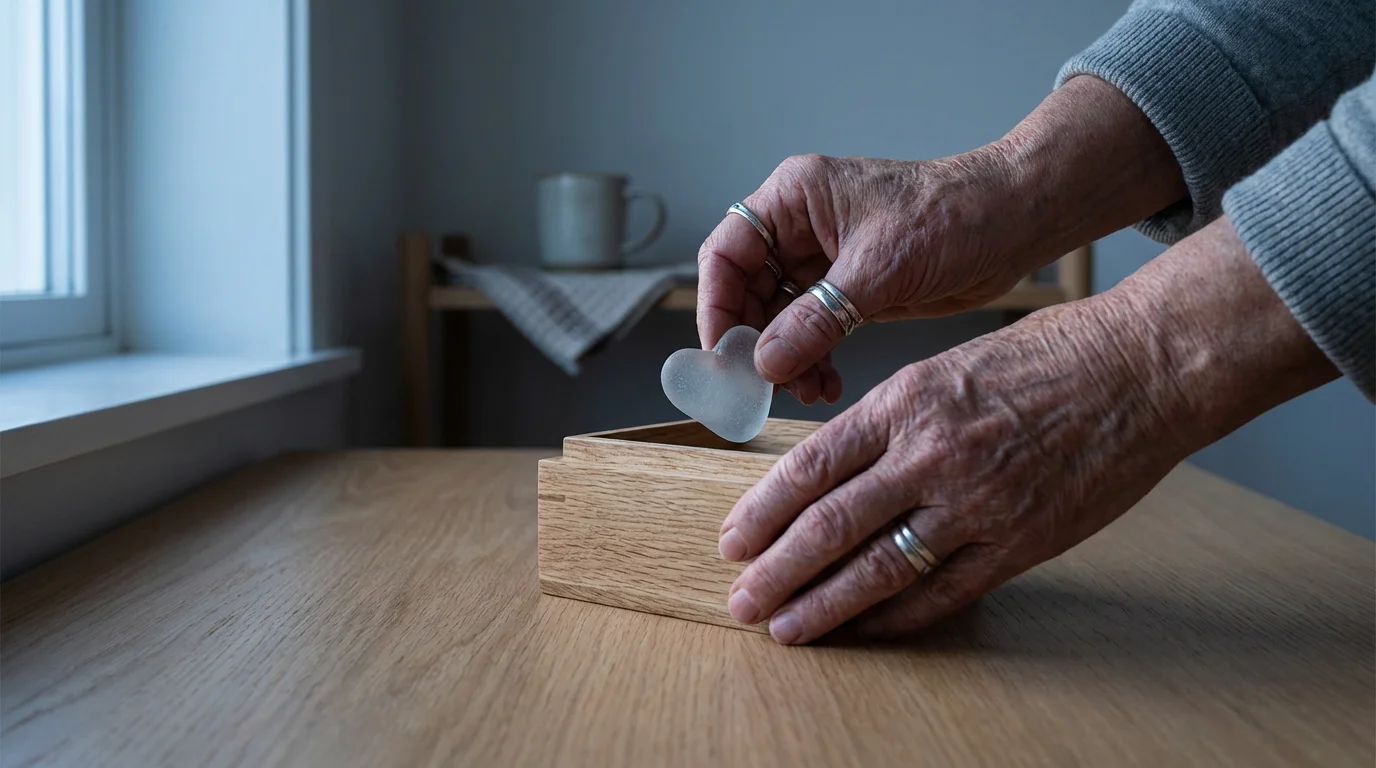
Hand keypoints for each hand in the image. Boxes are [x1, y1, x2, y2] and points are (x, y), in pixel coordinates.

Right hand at [696, 151, 1023, 403]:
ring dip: (785, 358)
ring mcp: (824, 259)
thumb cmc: (954, 213)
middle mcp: (801, 225)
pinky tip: (827, 384)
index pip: (727, 252)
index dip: (716, 304)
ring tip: (807, 390)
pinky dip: (812, 360)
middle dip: (755, 341)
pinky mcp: (851, 290)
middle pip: (746, 290)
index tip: (725, 353)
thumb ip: (816, 318)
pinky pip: (811, 331)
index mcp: (795, 197)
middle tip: (767, 385)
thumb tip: (766, 360)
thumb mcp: (879, 269)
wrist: (1015, 222)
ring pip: (777, 318)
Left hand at [717, 218, 1336, 643]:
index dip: (764, 511)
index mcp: (906, 401)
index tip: (734, 539)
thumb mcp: (947, 367)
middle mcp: (931, 455)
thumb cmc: (1047, 355)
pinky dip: (900, 617)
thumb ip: (890, 421)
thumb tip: (832, 473)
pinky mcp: (1022, 543)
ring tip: (787, 629)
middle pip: (831, 526)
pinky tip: (868, 630)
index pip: (811, 468)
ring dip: (825, 606)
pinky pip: (945, 593)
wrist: (1143, 367)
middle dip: (777, 572)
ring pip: (880, 569)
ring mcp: (978, 504)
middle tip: (742, 601)